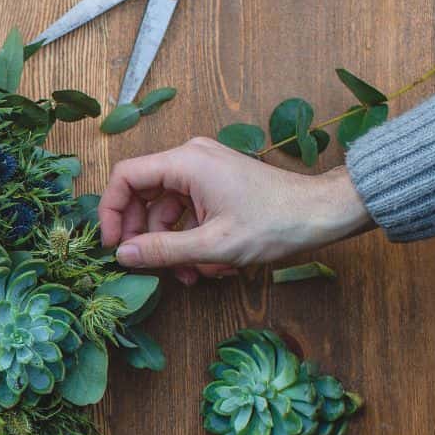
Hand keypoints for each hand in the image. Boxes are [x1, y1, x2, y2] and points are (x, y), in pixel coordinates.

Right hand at [98, 137, 372, 284]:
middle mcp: (190, 159)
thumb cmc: (276, 223)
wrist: (324, 213)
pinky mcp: (215, 185)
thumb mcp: (213, 244)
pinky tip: (204, 265)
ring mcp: (204, 172)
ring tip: (187, 275)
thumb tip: (122, 255)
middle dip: (142, 235)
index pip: (126, 177)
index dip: (110, 211)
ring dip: (169, 244)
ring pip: (164, 209)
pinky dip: (188, 239)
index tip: (112, 244)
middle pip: (142, 195)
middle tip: (143, 265)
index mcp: (186, 162)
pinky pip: (185, 212)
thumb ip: (162, 250)